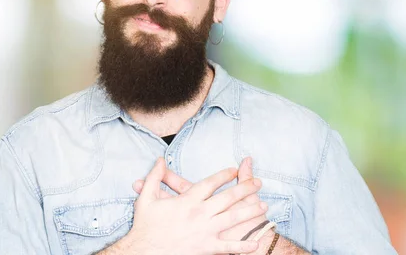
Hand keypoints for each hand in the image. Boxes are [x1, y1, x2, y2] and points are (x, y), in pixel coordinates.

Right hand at [124, 158, 266, 254]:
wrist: (142, 253)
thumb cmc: (145, 227)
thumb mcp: (147, 198)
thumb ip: (155, 177)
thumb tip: (160, 160)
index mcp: (187, 200)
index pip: (211, 183)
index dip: (225, 175)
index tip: (235, 170)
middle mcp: (199, 214)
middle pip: (228, 198)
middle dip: (245, 189)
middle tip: (259, 183)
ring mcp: (204, 232)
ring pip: (233, 219)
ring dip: (250, 211)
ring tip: (263, 206)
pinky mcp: (205, 248)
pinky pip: (228, 247)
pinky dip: (242, 246)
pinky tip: (255, 243)